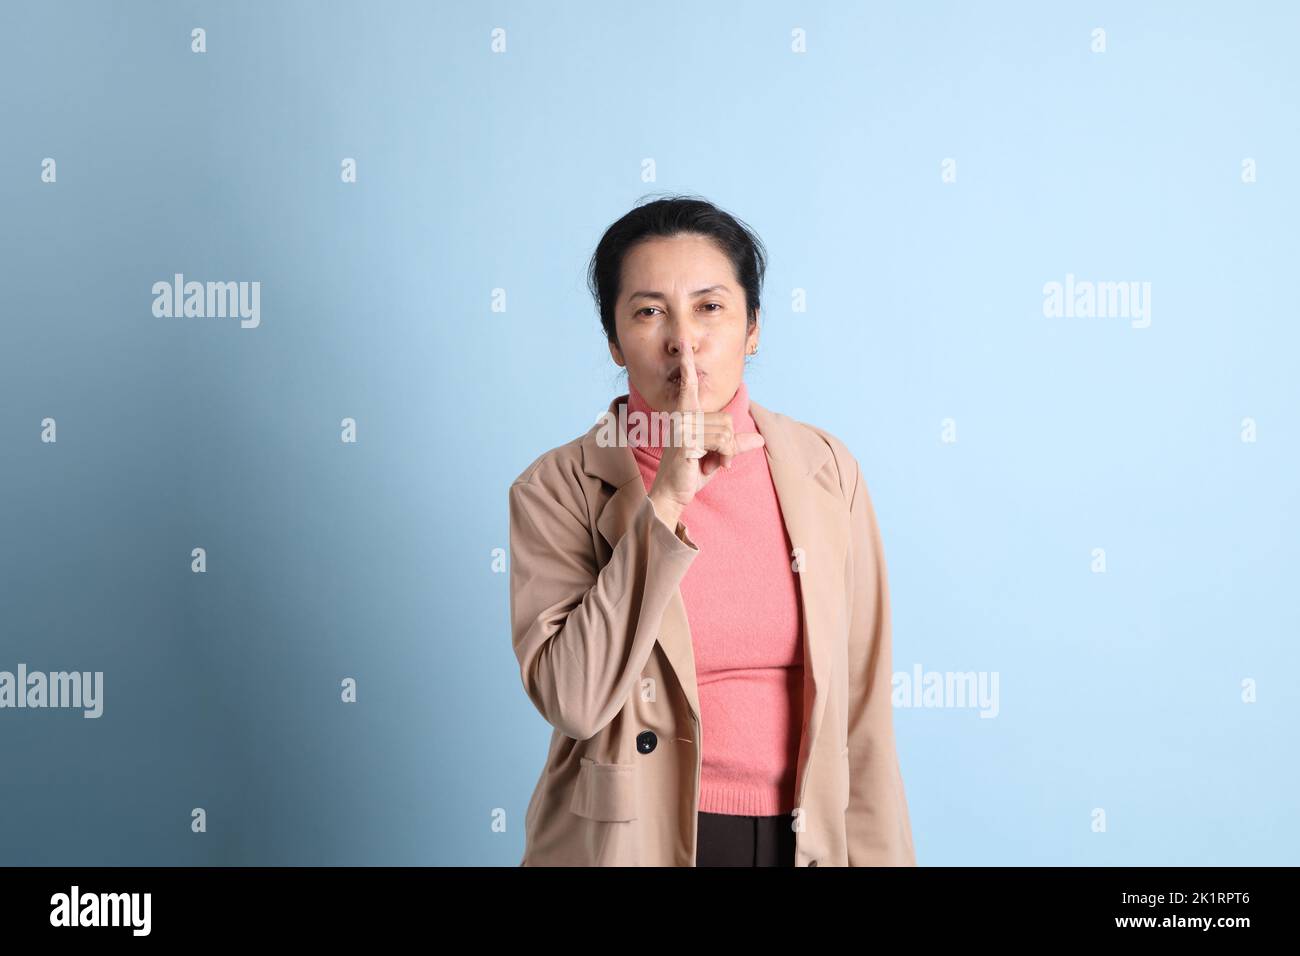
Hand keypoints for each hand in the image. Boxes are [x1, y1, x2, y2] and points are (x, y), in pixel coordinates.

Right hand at [647, 338, 765, 525]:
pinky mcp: (687, 443)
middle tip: (715, 460)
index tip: (684, 346)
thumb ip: (736, 445)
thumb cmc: (691, 473)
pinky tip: (709, 468)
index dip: (688, 367)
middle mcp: (683, 418)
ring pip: (727, 432)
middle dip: (729, 445)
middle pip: (727, 420)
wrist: (672, 494)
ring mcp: (684, 429)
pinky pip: (723, 443)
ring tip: (710, 464)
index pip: (688, 386)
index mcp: (686, 416)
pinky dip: (725, 458)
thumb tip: (760, 438)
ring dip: (727, 453)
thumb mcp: (718, 456)